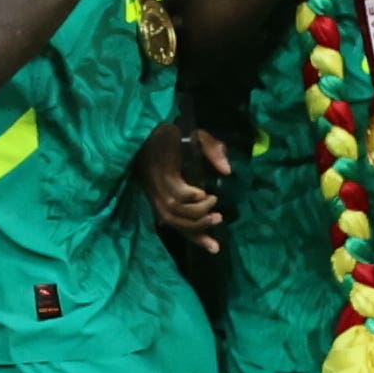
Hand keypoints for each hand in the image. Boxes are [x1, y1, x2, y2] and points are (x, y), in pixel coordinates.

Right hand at [135, 122, 229, 253]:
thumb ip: (211, 149)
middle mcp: (153, 184)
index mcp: (162, 166)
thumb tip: (227, 172)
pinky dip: (186, 233)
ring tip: (214, 236)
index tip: (208, 194)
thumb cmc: (172, 130)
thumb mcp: (194, 132)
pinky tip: (204, 242)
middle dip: (197, 219)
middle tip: (219, 216)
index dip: (191, 197)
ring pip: (169, 220)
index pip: (174, 191)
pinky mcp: (154, 199)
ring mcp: (151, 193)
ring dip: (193, 231)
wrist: (146, 131)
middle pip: (172, 211)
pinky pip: (169, 221)